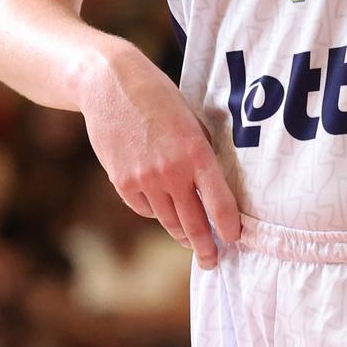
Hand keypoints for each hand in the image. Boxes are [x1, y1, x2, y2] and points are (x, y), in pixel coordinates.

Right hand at [79, 43, 240, 268]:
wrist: (110, 85)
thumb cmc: (159, 97)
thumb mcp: (192, 119)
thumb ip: (202, 153)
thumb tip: (214, 186)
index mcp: (196, 153)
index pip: (220, 203)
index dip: (229, 227)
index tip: (236, 239)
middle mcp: (171, 172)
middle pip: (194, 223)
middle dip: (206, 247)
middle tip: (213, 261)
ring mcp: (144, 180)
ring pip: (169, 221)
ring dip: (182, 235)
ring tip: (193, 243)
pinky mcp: (122, 183)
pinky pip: (146, 209)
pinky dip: (156, 212)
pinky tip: (164, 211)